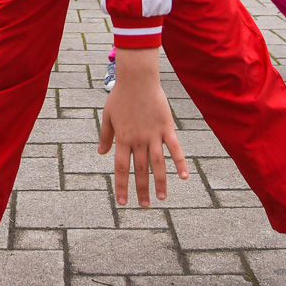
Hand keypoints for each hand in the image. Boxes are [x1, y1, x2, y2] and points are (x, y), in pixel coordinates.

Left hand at [98, 49, 186, 206]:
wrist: (137, 79)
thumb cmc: (121, 96)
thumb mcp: (107, 116)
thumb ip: (105, 136)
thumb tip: (101, 153)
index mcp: (122, 138)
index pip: (121, 168)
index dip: (122, 186)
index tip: (123, 202)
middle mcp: (138, 140)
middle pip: (140, 170)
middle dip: (141, 190)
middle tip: (144, 206)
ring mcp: (153, 135)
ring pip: (158, 164)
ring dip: (160, 182)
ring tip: (162, 198)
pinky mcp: (167, 128)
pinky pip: (175, 149)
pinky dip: (180, 163)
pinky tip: (184, 177)